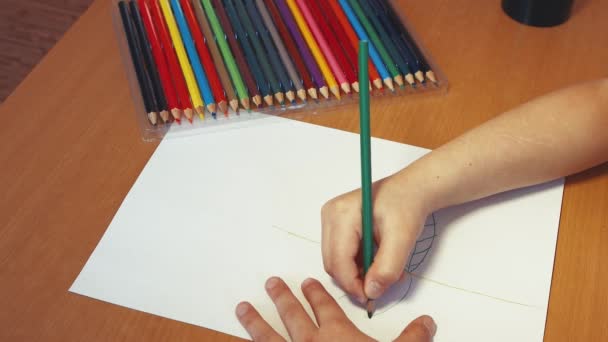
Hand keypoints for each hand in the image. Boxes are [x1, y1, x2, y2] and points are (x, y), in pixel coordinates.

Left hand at [236, 277, 435, 341]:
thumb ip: (411, 338)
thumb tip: (427, 322)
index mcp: (337, 334)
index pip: (325, 306)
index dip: (316, 292)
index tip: (307, 281)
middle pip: (293, 315)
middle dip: (282, 297)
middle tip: (271, 282)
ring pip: (269, 337)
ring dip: (255, 322)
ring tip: (242, 308)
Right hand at [321, 174, 431, 301]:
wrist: (410, 190)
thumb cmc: (406, 206)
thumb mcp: (403, 238)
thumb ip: (387, 267)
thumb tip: (371, 292)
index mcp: (341, 213)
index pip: (338, 260)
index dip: (352, 284)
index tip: (371, 298)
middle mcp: (330, 215)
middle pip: (333, 263)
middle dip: (355, 280)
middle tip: (381, 286)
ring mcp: (330, 219)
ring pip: (335, 262)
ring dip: (357, 273)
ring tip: (382, 270)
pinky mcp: (335, 225)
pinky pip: (340, 255)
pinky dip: (356, 265)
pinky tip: (375, 260)